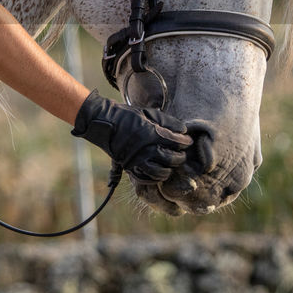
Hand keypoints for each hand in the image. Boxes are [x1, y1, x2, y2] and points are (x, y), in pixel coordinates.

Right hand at [70, 91, 191, 182]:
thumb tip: (183, 130)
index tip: (187, 141)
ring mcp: (137, 160)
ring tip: (170, 166)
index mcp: (152, 133)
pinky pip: (144, 178)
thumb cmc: (128, 115)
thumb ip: (167, 121)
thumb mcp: (148, 113)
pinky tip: (159, 173)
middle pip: (171, 159)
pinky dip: (154, 178)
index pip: (176, 142)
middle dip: (180, 157)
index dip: (185, 142)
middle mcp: (146, 149)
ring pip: (160, 172)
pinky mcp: (128, 166)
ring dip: (168, 170)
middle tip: (181, 154)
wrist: (105, 122)